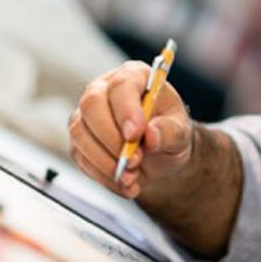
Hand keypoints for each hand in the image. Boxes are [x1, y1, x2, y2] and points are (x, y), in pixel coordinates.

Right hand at [67, 60, 191, 198]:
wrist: (161, 156)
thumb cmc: (169, 134)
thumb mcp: (181, 132)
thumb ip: (170, 132)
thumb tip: (151, 135)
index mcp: (135, 77)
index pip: (122, 85)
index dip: (126, 110)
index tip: (136, 135)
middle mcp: (105, 90)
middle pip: (92, 105)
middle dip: (112, 139)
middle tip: (135, 162)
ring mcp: (87, 115)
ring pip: (80, 133)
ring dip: (106, 161)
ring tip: (133, 178)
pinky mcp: (80, 140)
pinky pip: (81, 157)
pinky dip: (102, 175)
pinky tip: (124, 184)